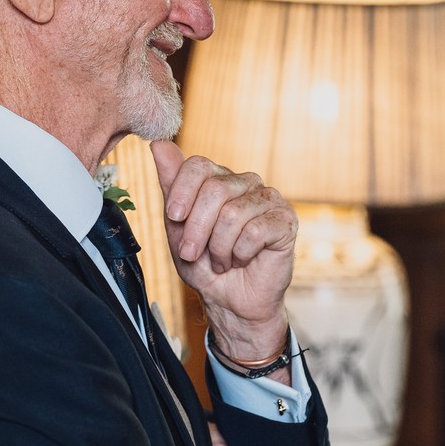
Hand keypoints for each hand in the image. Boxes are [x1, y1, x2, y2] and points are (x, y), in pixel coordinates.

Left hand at [150, 140, 296, 361]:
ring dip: (218, 248)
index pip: (199, 165)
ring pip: (233, 214)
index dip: (182, 192)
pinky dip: (240, 254)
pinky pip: (255, 231)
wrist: (230, 301)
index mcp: (219, 179)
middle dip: (196, 229)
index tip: (173, 218)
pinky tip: (241, 260)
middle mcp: (246, 183)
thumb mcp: (177, 226)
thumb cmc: (203, 264)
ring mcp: (268, 200)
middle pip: (214, 190)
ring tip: (220, 261)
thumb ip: (171, 185)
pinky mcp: (285, 220)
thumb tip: (159, 144)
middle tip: (192, 253)